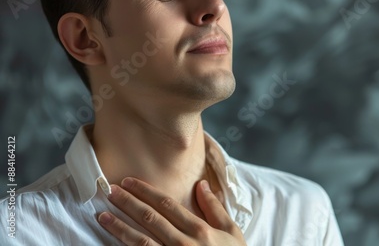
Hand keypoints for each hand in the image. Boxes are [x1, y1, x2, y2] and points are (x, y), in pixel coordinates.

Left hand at [97, 177, 246, 245]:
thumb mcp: (232, 232)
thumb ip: (215, 208)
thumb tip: (202, 184)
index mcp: (200, 230)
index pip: (167, 204)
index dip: (146, 191)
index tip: (129, 182)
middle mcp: (184, 244)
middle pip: (150, 218)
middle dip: (128, 202)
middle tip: (110, 191)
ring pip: (140, 240)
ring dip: (119, 227)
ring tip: (103, 215)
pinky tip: (112, 242)